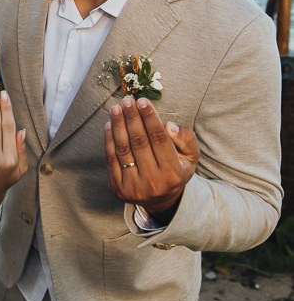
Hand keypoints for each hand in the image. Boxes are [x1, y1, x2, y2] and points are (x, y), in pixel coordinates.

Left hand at [104, 96, 198, 215]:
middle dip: (132, 118)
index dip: (150, 119)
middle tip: (127, 100)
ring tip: (116, 108)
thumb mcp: (191, 156)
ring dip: (118, 125)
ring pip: (123, 149)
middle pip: (140, 142)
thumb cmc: (176, 170)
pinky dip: (109, 140)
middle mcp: (153, 182)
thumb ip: (186, 139)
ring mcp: (134, 187)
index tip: (143, 101)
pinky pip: (111, 159)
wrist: (161, 199)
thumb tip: (169, 125)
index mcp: (173, 173)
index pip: (160, 140)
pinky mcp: (118, 188)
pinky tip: (110, 124)